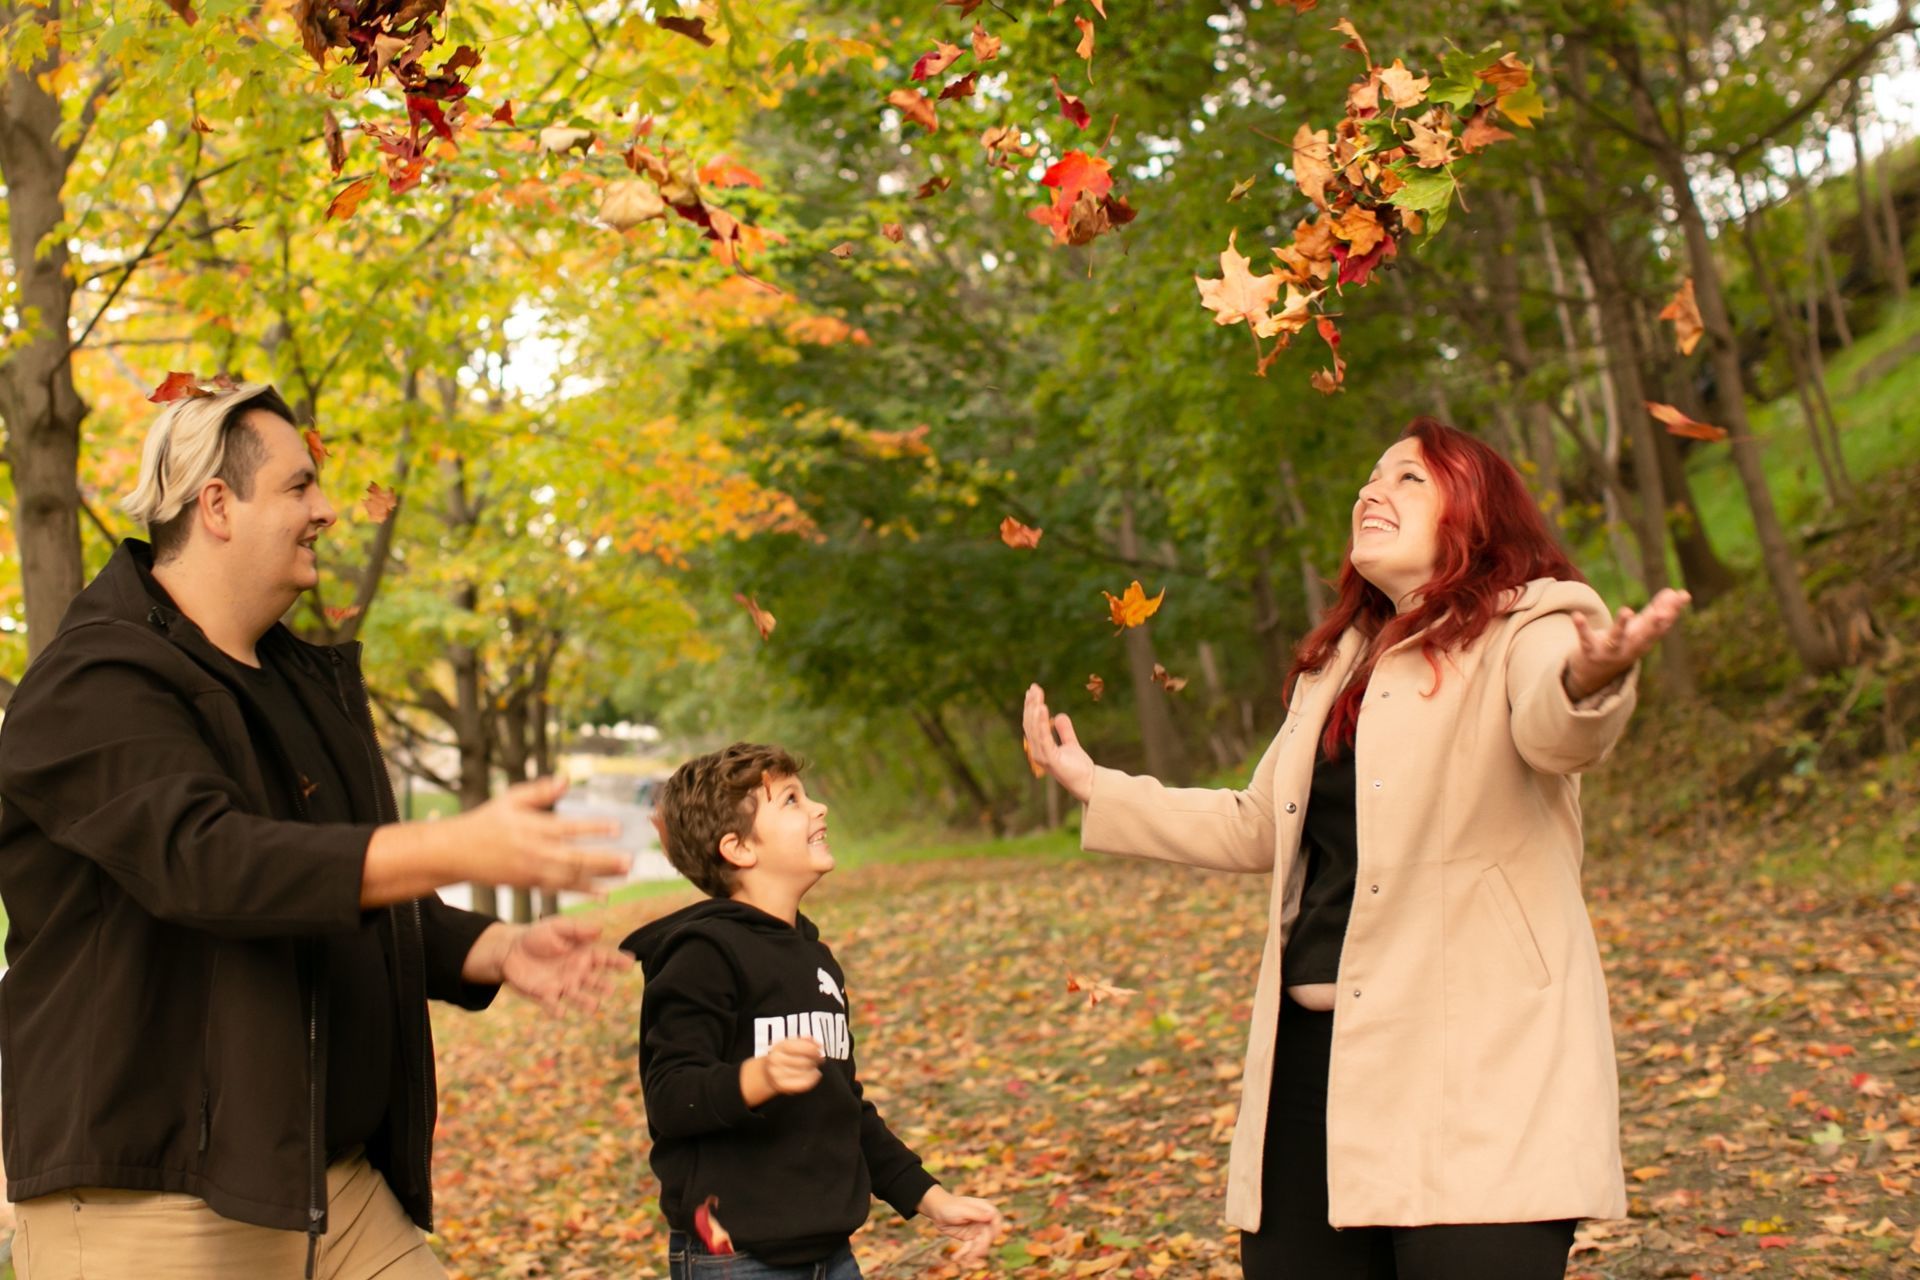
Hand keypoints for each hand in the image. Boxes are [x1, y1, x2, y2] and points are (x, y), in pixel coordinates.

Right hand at [454, 777, 629, 892]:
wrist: (456, 852)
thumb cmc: (486, 821)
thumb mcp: (510, 799)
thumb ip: (540, 791)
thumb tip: (566, 779)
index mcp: (532, 827)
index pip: (567, 828)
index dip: (593, 828)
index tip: (616, 827)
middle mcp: (534, 851)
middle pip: (573, 858)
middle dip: (603, 860)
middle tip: (629, 860)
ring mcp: (532, 871)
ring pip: (570, 877)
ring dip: (599, 878)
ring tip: (624, 874)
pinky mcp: (530, 884)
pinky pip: (560, 889)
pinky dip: (582, 892)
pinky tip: (603, 893)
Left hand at [491, 918, 633, 1015]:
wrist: (511, 949)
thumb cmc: (538, 935)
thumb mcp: (557, 926)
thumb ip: (577, 929)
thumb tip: (599, 929)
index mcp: (584, 954)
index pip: (605, 958)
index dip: (618, 961)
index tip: (630, 963)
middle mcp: (577, 972)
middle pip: (595, 981)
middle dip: (603, 986)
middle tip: (610, 990)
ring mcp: (562, 985)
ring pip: (578, 996)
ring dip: (586, 1002)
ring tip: (594, 1006)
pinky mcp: (545, 995)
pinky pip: (553, 1004)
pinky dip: (557, 1010)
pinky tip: (561, 1013)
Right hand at [741, 1037, 823, 1105]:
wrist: (767, 1072)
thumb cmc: (782, 1056)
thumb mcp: (789, 1043)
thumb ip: (804, 1040)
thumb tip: (817, 1044)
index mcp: (779, 1046)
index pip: (802, 1047)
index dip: (814, 1048)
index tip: (819, 1049)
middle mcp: (777, 1060)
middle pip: (805, 1061)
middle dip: (816, 1060)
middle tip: (820, 1058)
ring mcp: (778, 1074)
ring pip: (805, 1073)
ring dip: (814, 1069)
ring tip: (815, 1067)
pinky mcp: (782, 1086)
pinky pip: (803, 1084)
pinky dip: (813, 1079)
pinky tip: (815, 1075)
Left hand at [917, 1186, 1002, 1268]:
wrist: (937, 1211)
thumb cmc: (950, 1206)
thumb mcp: (962, 1209)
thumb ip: (977, 1214)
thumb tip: (992, 1216)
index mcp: (985, 1208)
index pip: (996, 1219)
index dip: (995, 1228)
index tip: (990, 1237)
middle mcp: (983, 1220)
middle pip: (990, 1235)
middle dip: (983, 1245)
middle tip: (975, 1253)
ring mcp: (977, 1230)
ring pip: (981, 1244)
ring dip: (974, 1253)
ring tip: (967, 1260)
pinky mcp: (970, 1238)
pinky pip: (970, 1248)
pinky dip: (964, 1254)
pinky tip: (955, 1257)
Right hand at [1022, 684, 1095, 802]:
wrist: (1089, 783)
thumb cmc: (1078, 767)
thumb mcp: (1071, 744)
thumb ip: (1064, 731)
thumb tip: (1059, 715)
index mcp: (1040, 747)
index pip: (1032, 724)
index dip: (1031, 707)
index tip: (1032, 691)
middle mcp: (1037, 751)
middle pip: (1030, 724)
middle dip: (1031, 705)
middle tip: (1033, 688)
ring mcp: (1042, 756)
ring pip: (1034, 729)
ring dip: (1034, 711)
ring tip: (1036, 696)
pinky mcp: (1050, 759)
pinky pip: (1043, 738)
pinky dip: (1041, 722)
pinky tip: (1042, 708)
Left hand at [1564, 588, 1691, 700]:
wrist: (1593, 675)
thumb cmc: (1622, 646)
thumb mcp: (1640, 629)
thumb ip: (1658, 610)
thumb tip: (1680, 593)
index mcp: (1644, 642)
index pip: (1661, 627)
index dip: (1671, 612)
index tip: (1681, 595)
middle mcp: (1629, 648)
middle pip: (1644, 636)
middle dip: (1654, 624)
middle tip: (1663, 612)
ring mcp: (1609, 651)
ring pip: (1616, 639)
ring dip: (1621, 625)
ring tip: (1626, 610)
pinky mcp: (1589, 651)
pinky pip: (1585, 639)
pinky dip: (1582, 628)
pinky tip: (1577, 615)